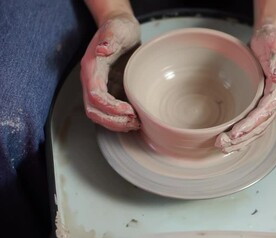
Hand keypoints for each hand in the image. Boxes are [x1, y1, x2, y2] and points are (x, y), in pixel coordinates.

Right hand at [80, 13, 140, 131]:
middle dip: (113, 121)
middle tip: (134, 122)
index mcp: (91, 68)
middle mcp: (92, 80)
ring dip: (116, 123)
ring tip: (136, 124)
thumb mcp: (118, 29)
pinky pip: (110, 111)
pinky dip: (120, 119)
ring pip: (100, 114)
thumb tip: (102, 50)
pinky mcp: (110, 90)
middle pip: (94, 111)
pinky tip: (135, 120)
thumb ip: (110, 39)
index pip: (95, 96)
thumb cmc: (119, 27)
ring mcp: (101, 87)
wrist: (121, 27)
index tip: (129, 111)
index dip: (110, 107)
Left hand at [215, 24, 275, 152]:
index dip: (250, 125)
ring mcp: (271, 103)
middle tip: (222, 145)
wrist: (272, 38)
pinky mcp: (263, 104)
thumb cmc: (272, 40)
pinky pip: (255, 123)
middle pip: (260, 125)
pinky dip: (244, 134)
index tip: (234, 134)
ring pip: (257, 128)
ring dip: (241, 140)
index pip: (265, 112)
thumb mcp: (275, 45)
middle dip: (242, 138)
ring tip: (224, 148)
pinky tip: (233, 142)